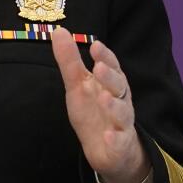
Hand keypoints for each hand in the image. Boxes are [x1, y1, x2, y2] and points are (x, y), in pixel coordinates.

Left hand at [48, 27, 149, 182]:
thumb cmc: (94, 112)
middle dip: (110, 77)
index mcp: (111, 84)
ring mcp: (122, 123)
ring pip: (122, 113)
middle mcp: (120, 100)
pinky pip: (120, 141)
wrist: (108, 151)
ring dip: (114, 106)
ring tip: (104, 98)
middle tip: (99, 68)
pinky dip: (115, 138)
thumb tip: (59, 31)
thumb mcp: (78, 85)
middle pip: (119, 87)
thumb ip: (70, 60)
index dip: (105, 56)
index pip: (111, 66)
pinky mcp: (120, 144)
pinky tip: (108, 135)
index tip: (95, 46)